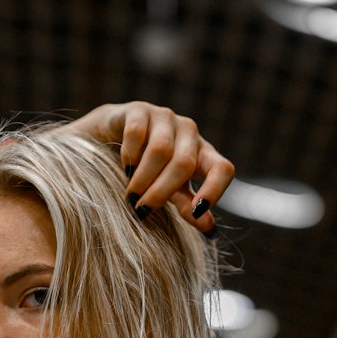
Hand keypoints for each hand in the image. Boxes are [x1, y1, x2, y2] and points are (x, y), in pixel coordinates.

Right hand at [65, 102, 233, 232]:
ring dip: (143, 177)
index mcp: (203, 154)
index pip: (222, 168)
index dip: (215, 189)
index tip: (198, 211)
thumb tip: (208, 228)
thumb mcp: (172, 190)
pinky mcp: (140, 110)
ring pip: (160, 150)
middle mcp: (189, 132)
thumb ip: (188, 206)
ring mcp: (165, 117)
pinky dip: (129, 155)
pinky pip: (137, 133)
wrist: (113, 137)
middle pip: (184, 163)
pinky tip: (124, 167)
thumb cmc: (150, 169)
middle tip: (141, 210)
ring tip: (130, 194)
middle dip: (161, 191)